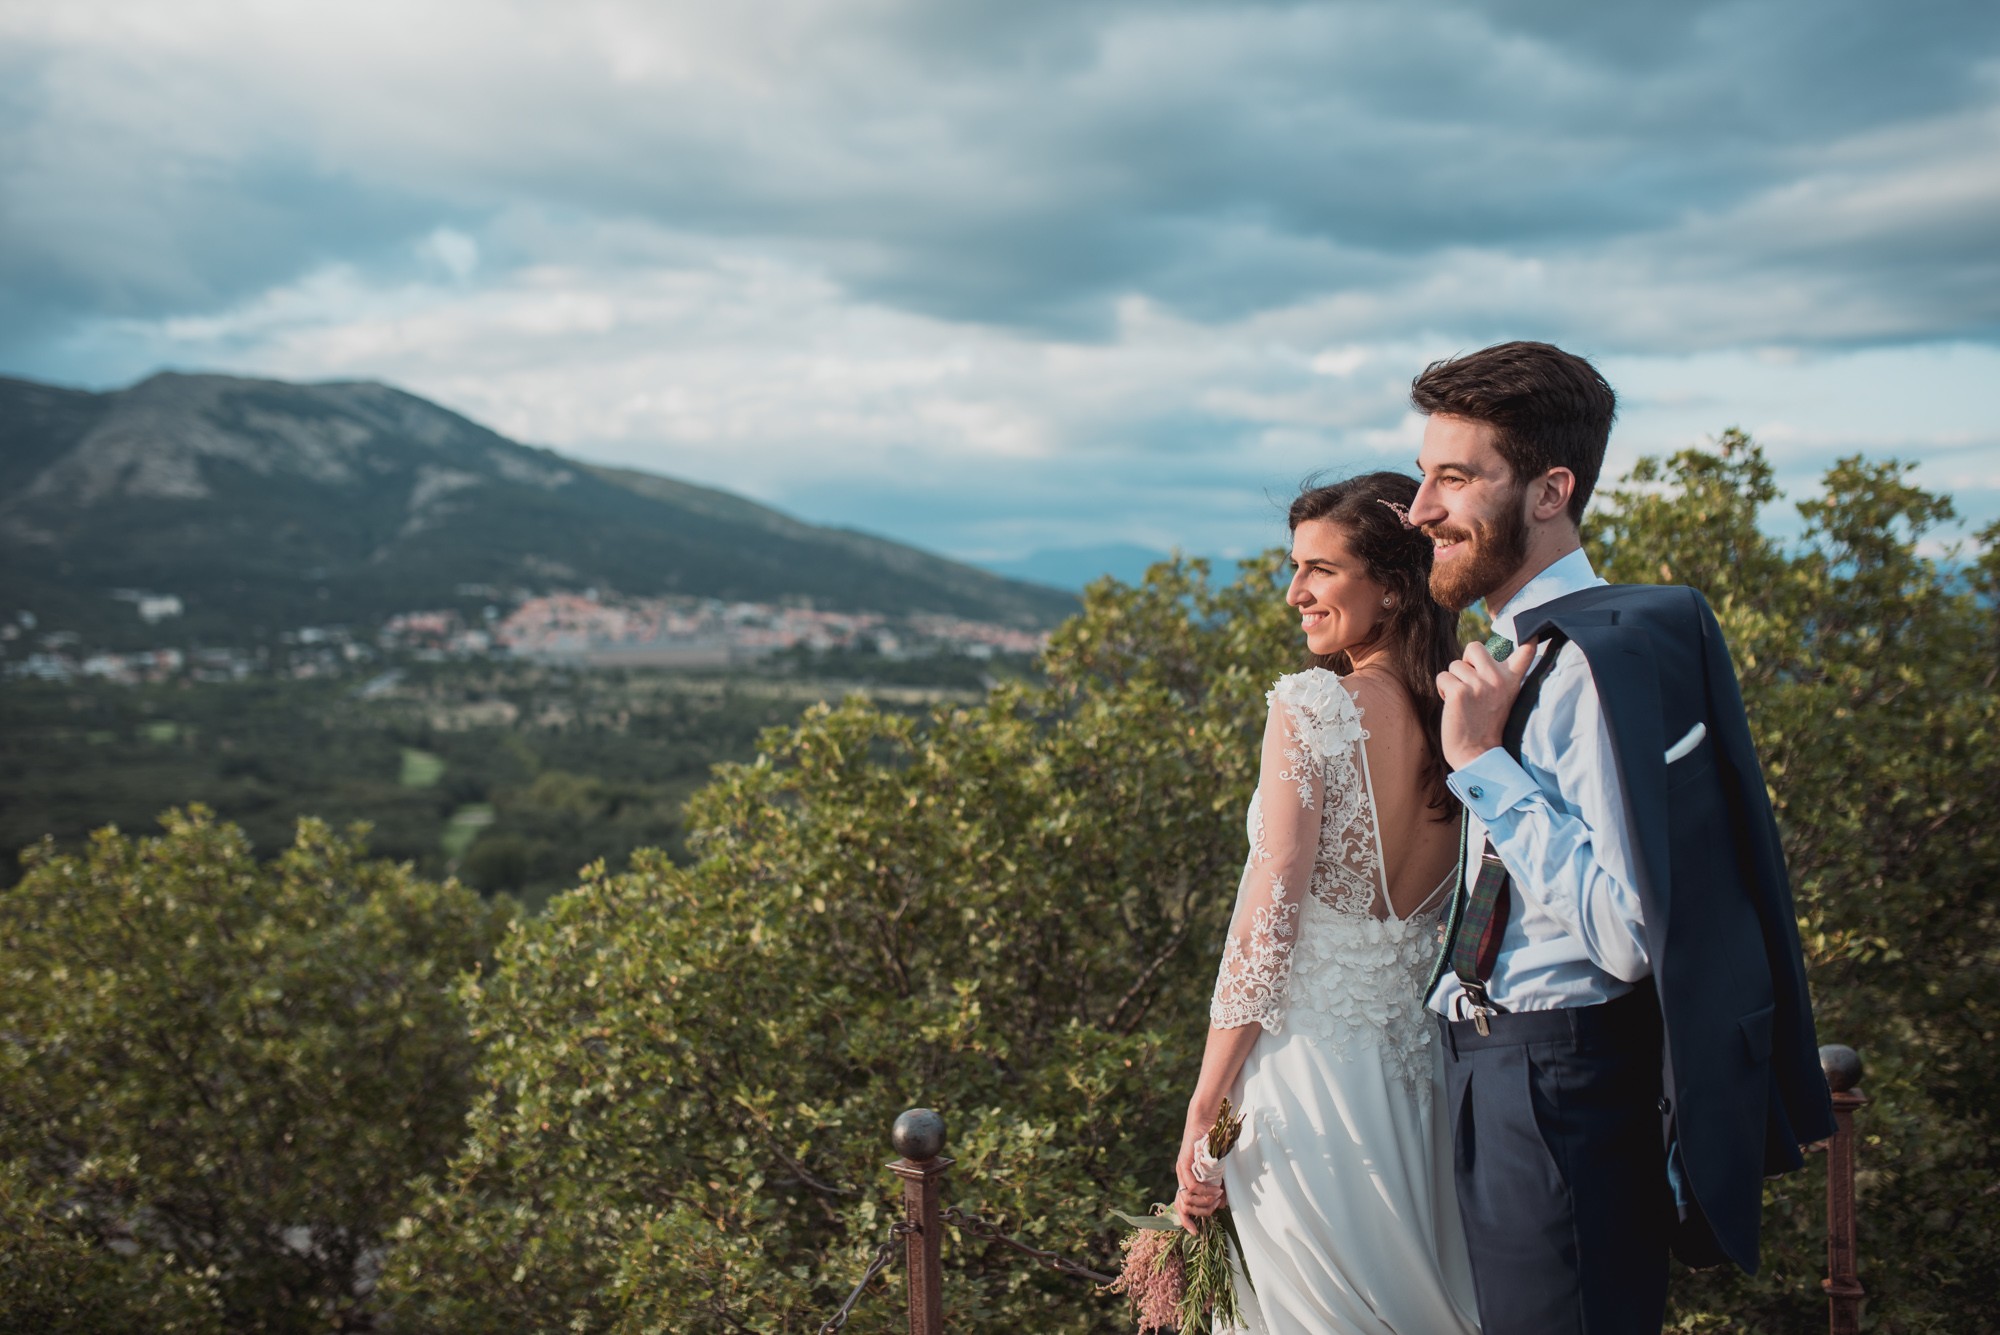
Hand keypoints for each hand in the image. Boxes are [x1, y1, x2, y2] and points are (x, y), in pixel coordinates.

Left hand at [1174, 1119, 1225, 1232]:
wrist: (1207, 1121)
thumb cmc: (1213, 1145)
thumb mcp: (1217, 1172)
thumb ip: (1217, 1187)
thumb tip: (1221, 1205)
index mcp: (1186, 1181)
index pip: (1180, 1206)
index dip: (1185, 1221)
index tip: (1195, 1233)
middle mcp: (1181, 1178)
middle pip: (1184, 1207)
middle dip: (1202, 1212)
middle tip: (1216, 1204)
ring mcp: (1181, 1171)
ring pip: (1188, 1198)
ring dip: (1205, 1201)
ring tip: (1218, 1195)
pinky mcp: (1184, 1163)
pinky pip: (1192, 1186)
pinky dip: (1205, 1192)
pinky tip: (1216, 1189)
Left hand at [1437, 639, 1539, 769]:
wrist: (1478, 754)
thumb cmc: (1486, 724)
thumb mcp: (1502, 697)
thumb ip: (1497, 675)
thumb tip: (1477, 651)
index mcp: (1512, 680)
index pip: (1526, 651)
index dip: (1527, 636)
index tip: (1531, 631)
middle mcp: (1498, 679)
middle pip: (1475, 646)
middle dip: (1466, 661)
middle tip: (1470, 684)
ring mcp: (1479, 685)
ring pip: (1454, 665)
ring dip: (1453, 681)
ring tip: (1464, 701)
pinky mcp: (1459, 692)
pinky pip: (1443, 677)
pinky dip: (1443, 689)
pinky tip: (1453, 705)